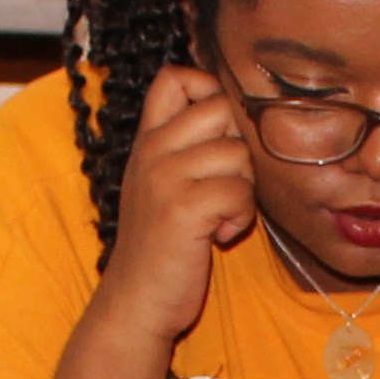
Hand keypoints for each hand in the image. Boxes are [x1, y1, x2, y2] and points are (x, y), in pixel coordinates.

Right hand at [93, 62, 261, 351]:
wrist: (136, 301)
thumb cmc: (163, 246)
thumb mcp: (162, 184)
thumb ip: (186, 147)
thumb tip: (237, 113)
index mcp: (148, 140)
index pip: (175, 77)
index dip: (208, 90)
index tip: (216, 135)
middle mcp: (152, 150)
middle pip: (220, 107)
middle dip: (239, 146)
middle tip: (224, 183)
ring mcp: (164, 177)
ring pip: (238, 153)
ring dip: (243, 190)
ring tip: (219, 216)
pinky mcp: (183, 208)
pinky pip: (239, 192)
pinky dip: (239, 218)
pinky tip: (218, 235)